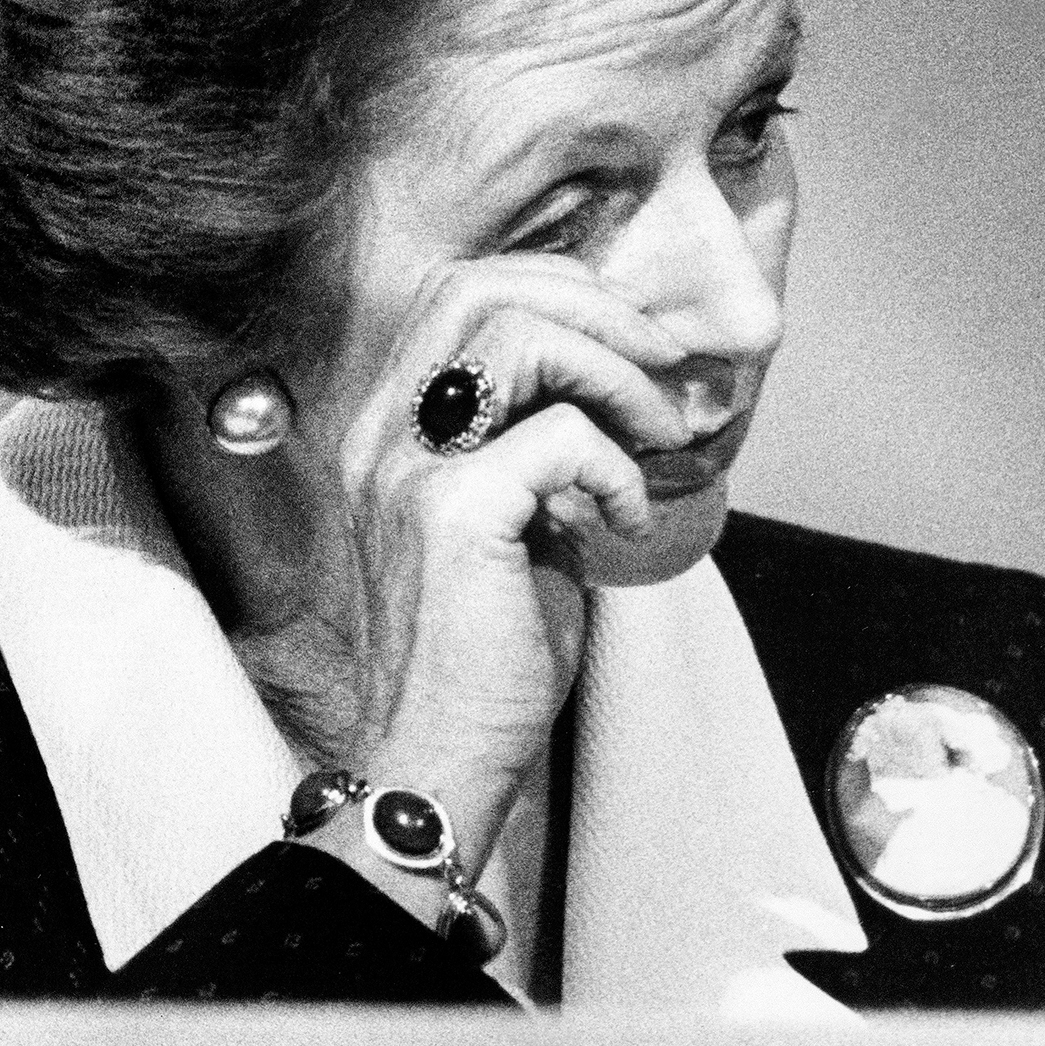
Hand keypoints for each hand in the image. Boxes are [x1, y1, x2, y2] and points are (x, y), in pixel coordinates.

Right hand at [314, 255, 691, 885]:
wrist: (439, 758)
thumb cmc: (481, 653)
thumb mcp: (512, 521)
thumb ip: (540, 445)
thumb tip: (626, 386)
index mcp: (388, 425)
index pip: (457, 292)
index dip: (556, 290)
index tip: (630, 341)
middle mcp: (382, 431)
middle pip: (483, 287)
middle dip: (596, 311)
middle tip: (662, 369)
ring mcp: (408, 466)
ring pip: (519, 334)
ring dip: (616, 374)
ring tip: (658, 437)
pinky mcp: (454, 511)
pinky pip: (561, 435)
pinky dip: (617, 467)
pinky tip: (628, 520)